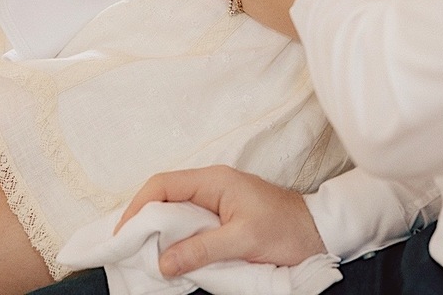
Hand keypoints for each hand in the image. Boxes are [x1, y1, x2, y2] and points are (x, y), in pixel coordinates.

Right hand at [115, 166, 326, 276]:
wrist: (318, 232)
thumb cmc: (287, 230)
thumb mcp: (243, 241)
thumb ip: (202, 249)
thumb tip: (164, 262)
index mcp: (214, 180)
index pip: (162, 184)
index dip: (137, 207)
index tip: (124, 235)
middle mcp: (211, 185)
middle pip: (164, 197)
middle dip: (143, 222)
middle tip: (130, 251)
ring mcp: (216, 200)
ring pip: (174, 212)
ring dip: (158, 233)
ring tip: (145, 257)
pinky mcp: (221, 216)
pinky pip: (188, 224)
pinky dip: (175, 240)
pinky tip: (170, 258)